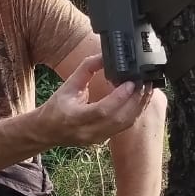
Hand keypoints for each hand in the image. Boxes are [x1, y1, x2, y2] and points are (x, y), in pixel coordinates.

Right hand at [37, 55, 153, 146]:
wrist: (47, 131)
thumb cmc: (56, 108)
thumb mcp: (68, 85)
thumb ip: (86, 69)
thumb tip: (104, 56)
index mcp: (74, 117)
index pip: (102, 110)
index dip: (120, 97)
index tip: (131, 82)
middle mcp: (87, 131)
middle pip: (119, 118)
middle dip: (136, 100)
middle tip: (145, 82)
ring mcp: (97, 138)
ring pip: (125, 124)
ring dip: (139, 106)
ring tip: (147, 89)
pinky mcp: (104, 139)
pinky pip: (124, 127)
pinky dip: (134, 112)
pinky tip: (139, 99)